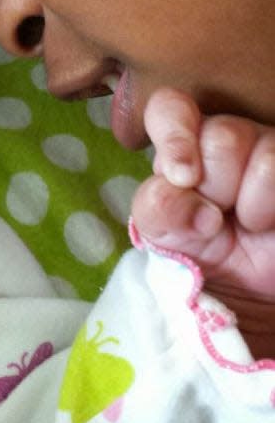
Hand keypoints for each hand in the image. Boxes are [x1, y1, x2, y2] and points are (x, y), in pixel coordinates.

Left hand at [131, 88, 274, 356]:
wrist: (258, 315)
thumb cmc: (209, 272)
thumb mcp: (167, 246)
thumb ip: (158, 209)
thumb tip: (183, 191)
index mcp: (186, 153)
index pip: (171, 107)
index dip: (176, 132)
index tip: (183, 176)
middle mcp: (232, 145)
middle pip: (220, 134)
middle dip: (216, 186)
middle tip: (222, 219)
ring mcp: (273, 155)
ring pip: (262, 151)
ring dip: (251, 205)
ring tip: (253, 228)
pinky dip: (270, 205)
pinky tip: (271, 227)